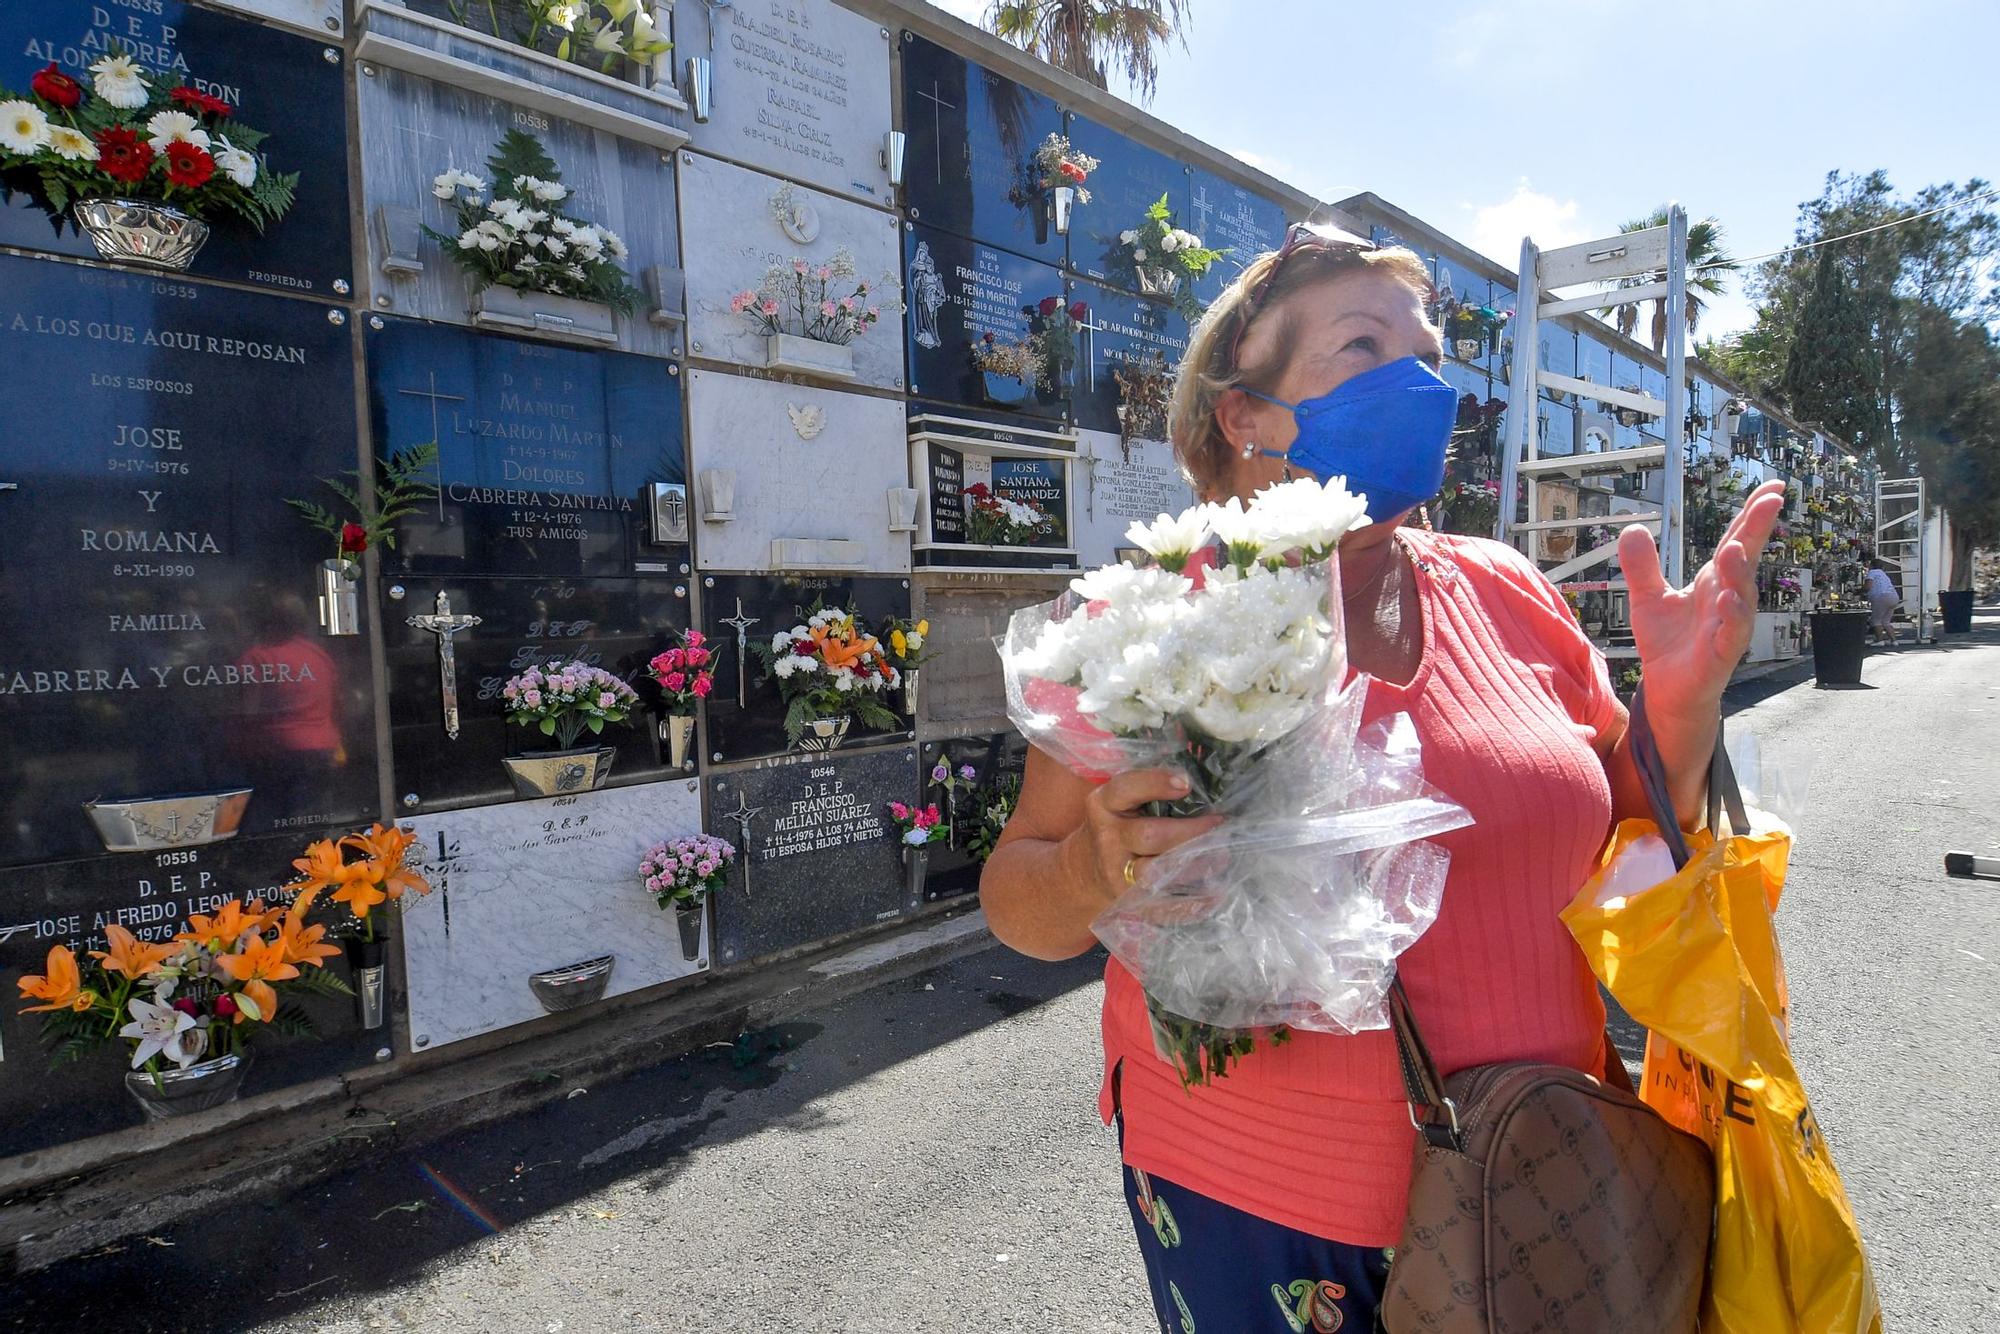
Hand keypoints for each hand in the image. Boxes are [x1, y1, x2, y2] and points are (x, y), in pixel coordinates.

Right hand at [1068, 768, 1220, 907]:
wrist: (1084, 871)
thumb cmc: (1116, 827)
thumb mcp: (1118, 803)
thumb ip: (1148, 791)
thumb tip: (1201, 788)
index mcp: (1102, 805)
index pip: (1125, 789)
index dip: (1156, 784)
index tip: (1187, 784)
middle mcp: (1107, 839)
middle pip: (1149, 835)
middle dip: (1190, 830)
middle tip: (1218, 824)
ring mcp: (1116, 873)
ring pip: (1156, 872)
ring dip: (1194, 865)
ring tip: (1221, 856)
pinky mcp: (1128, 900)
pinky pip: (1162, 904)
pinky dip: (1191, 900)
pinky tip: (1214, 893)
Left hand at [1618, 479, 1786, 722]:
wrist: (1667, 690)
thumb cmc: (1668, 643)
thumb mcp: (1647, 598)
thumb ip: (1641, 565)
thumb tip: (1632, 527)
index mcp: (1714, 581)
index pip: (1735, 540)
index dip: (1751, 515)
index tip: (1772, 487)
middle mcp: (1728, 599)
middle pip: (1746, 559)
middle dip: (1759, 530)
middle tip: (1772, 500)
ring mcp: (1728, 626)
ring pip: (1742, 595)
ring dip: (1740, 572)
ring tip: (1736, 548)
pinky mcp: (1721, 654)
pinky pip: (1732, 633)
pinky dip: (1733, 616)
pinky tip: (1728, 599)